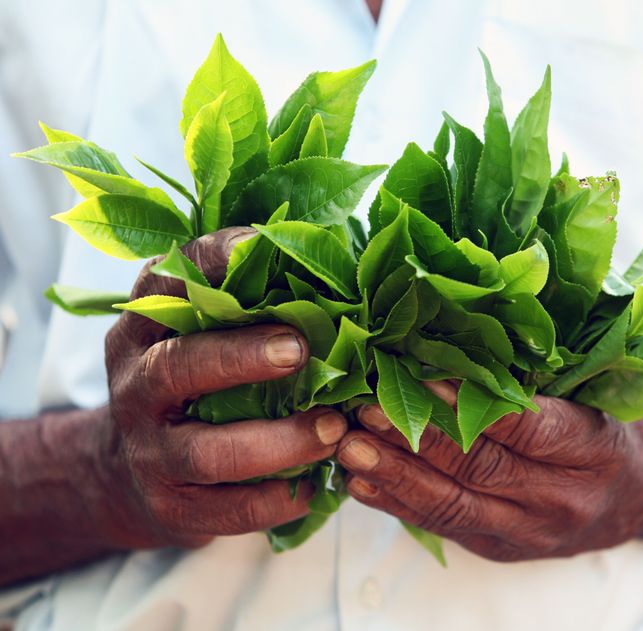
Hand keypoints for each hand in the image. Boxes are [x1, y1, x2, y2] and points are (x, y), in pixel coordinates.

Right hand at [97, 228, 346, 549]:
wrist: (127, 471)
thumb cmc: (190, 383)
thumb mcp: (195, 334)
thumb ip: (242, 302)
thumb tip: (331, 262)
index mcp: (145, 329)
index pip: (167, 283)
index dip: (212, 261)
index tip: (262, 246)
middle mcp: (137, 384)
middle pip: (179, 365)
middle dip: (241, 356)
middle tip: (300, 349)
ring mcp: (148, 449)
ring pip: (207, 450)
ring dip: (277, 441)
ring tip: (332, 429)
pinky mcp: (168, 504)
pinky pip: (224, 510)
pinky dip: (275, 500)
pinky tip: (314, 486)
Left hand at [337, 382, 642, 560]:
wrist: (633, 501)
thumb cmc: (604, 434)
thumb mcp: (588, 399)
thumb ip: (532, 383)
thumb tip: (452, 343)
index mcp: (592, 450)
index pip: (526, 427)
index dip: (469, 404)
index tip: (420, 377)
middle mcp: (561, 499)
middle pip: (480, 469)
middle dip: (417, 439)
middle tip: (366, 411)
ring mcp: (527, 532)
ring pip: (453, 505)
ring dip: (395, 475)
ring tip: (352, 447)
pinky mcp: (498, 548)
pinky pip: (442, 525)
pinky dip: (398, 504)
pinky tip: (361, 483)